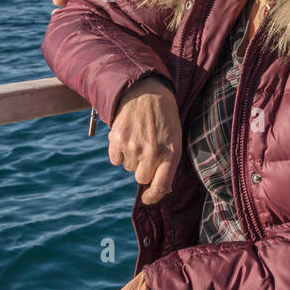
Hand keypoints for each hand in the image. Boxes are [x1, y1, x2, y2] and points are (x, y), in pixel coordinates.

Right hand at [111, 76, 181, 204]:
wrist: (146, 91)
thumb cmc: (164, 117)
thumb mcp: (174, 137)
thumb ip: (168, 161)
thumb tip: (159, 188)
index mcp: (171, 152)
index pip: (161, 186)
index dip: (153, 196)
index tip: (148, 198)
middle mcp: (153, 151)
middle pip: (141, 178)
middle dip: (142, 169)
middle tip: (146, 151)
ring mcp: (134, 146)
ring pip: (128, 167)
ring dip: (132, 158)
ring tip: (139, 137)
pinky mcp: (117, 140)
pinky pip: (115, 159)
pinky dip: (119, 152)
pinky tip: (127, 136)